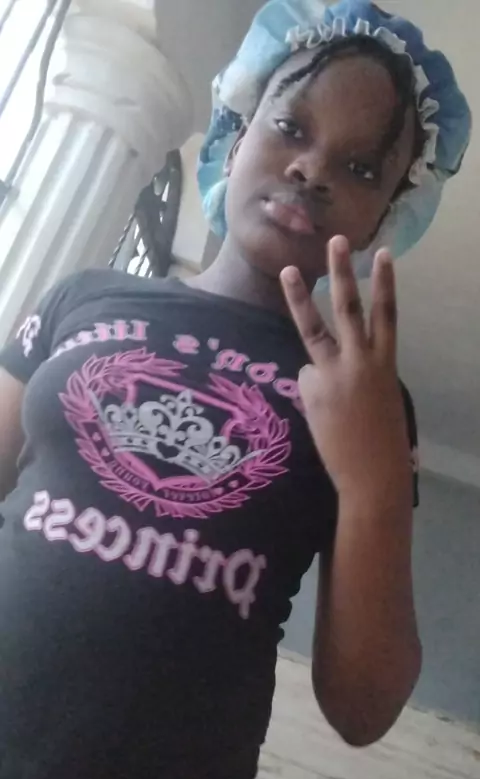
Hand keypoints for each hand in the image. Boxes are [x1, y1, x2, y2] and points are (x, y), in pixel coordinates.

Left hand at [280, 236, 411, 506]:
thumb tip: (324, 365)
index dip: (386, 283)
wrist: (372, 476)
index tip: (383, 253)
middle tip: (336, 241)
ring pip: (313, 329)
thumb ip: (359, 373)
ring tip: (288, 270)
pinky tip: (321, 413)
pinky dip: (311, 390)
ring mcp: (332, 375)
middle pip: (348, 308)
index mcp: (385, 364)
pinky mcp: (310, 392)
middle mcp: (359, 362)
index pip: (386, 314)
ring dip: (300, 297)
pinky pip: (306, 380)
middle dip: (342, 272)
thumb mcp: (380, 397)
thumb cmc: (382, 441)